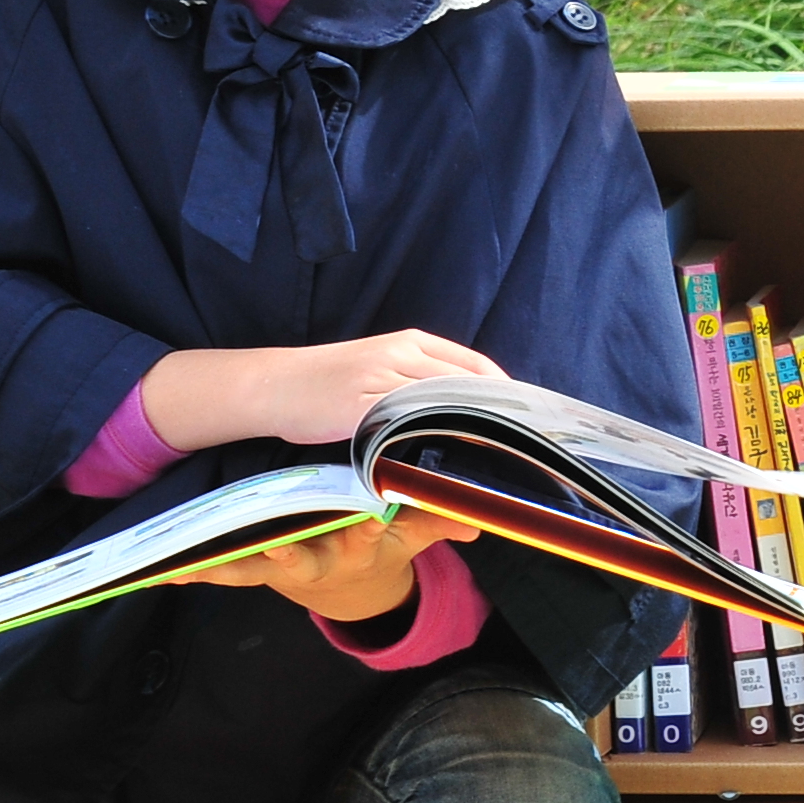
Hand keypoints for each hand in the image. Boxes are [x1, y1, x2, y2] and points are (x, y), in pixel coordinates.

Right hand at [140, 331, 501, 448]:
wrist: (275, 384)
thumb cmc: (332, 381)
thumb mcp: (383, 366)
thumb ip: (423, 379)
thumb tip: (471, 405)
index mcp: (412, 342)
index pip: (477, 365)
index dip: (506, 394)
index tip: (528, 421)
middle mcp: (401, 355)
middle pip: (467, 384)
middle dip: (498, 415)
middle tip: (524, 446)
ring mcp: (381, 379)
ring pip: (442, 403)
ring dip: (472, 429)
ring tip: (498, 457)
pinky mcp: (360, 406)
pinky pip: (406, 424)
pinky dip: (431, 439)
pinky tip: (449, 460)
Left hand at [170, 510, 474, 625]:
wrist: (352, 590)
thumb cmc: (381, 547)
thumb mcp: (411, 539)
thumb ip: (437, 523)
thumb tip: (478, 519)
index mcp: (361, 548)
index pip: (369, 537)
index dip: (371, 529)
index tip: (371, 516)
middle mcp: (321, 562)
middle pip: (308, 561)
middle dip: (293, 557)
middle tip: (279, 549)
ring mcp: (285, 569)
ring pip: (256, 570)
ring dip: (230, 568)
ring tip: (199, 565)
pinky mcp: (257, 570)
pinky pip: (226, 572)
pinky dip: (199, 571)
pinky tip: (169, 569)